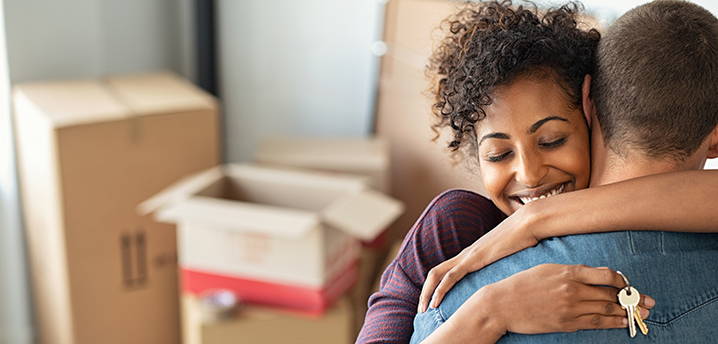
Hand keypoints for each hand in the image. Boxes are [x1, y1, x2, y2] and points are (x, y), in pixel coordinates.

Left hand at [419, 212, 538, 312]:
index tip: (432, 301)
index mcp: (472, 254)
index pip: (446, 270)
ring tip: (423, 309)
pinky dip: (440, 290)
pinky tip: (435, 302)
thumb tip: (510, 274)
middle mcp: (465, 254)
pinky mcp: (474, 259)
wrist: (528, 223)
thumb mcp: (510, 256)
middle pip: (435, 272)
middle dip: (425, 291)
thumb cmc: (523, 239)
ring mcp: (468, 256)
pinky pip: (451, 276)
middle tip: (421, 309)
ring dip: (427, 293)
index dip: (435, 286)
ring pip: (437, 274)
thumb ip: (504, 264)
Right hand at [477, 264, 655, 334]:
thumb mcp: (547, 269)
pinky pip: (595, 323)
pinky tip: (622, 322)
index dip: (622, 281)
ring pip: (606, 310)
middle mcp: (572, 289)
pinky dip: (612, 323)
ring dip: (627, 312)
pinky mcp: (566, 323)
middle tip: (649, 302)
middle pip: (611, 295)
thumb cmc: (522, 284)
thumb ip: (571, 272)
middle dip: (632, 299)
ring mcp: (570, 308)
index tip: (628, 284)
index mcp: (568, 272)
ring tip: (641, 314)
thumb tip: (594, 277)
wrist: (502, 304)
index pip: (606, 275)